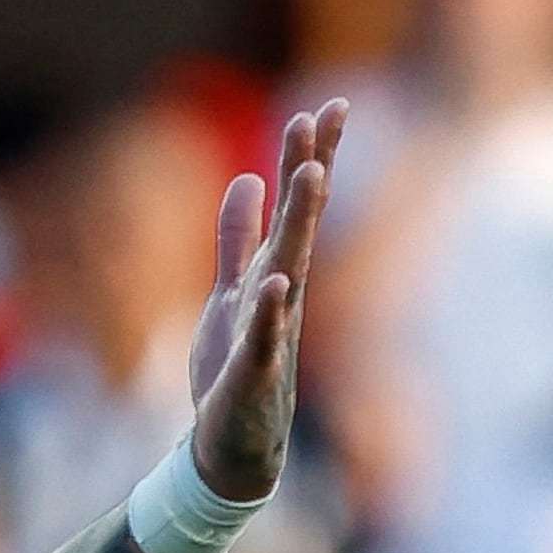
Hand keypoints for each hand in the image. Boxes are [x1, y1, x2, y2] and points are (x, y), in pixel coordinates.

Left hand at [187, 100, 347, 499]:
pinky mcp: (253, 374)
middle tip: (323, 114)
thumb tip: (243, 181)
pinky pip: (264, 338)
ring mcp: (271, 333)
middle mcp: (279, 297)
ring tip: (308, 173)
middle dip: (310, 168)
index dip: (305, 158)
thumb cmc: (235, 367)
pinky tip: (276, 283)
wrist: (233, 446)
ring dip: (298, 223)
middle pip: (300, 224)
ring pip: (289, 269)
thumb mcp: (229, 292)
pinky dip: (270, 312)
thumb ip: (237, 240)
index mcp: (272, 275)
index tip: (319, 107)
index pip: (294, 210)